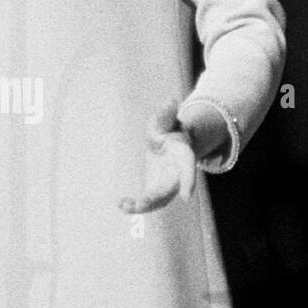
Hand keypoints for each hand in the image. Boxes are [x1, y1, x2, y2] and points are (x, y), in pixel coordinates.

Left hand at [118, 98, 197, 212]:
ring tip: (124, 206)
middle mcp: (177, 175)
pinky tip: (120, 204)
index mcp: (183, 156)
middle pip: (170, 190)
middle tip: (142, 202)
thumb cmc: (169, 131)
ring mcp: (167, 186)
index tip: (186, 197)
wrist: (170, 145)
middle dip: (157, 198)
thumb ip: (167, 115)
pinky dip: (135, 206)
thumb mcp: (166, 120)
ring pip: (157, 201)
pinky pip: (146, 202)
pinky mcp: (155, 192)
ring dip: (142, 206)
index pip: (188, 169)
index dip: (188, 183)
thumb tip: (171, 101)